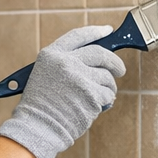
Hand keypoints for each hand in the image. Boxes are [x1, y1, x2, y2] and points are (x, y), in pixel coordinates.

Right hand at [0, 24, 125, 157]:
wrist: (38, 127)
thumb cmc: (41, 105)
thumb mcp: (44, 74)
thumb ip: (65, 63)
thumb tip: (95, 61)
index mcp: (52, 55)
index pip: (79, 36)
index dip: (96, 32)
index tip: (108, 31)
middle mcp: (67, 63)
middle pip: (101, 54)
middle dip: (114, 62)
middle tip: (119, 70)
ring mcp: (80, 78)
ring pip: (107, 78)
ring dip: (108, 88)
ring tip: (96, 98)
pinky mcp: (91, 95)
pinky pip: (107, 95)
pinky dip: (105, 102)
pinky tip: (91, 108)